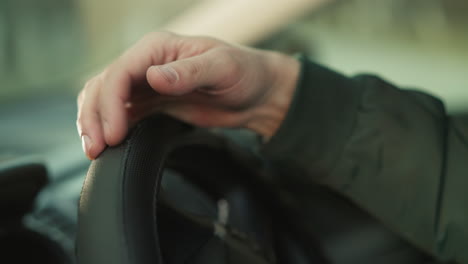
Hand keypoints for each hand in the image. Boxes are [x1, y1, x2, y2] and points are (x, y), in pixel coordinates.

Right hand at [77, 32, 299, 158]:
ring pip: (105, 100)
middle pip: (104, 86)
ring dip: (95, 123)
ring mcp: (147, 85)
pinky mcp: (153, 104)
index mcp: (158, 48)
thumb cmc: (245, 72)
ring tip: (95, 149)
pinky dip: (110, 128)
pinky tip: (109, 145)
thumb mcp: (222, 68)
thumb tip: (153, 77)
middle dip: (94, 116)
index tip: (114, 132)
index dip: (110, 104)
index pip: (120, 72)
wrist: (257, 93)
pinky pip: (121, 114)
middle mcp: (147, 63)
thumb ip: (188, 72)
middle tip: (97, 147)